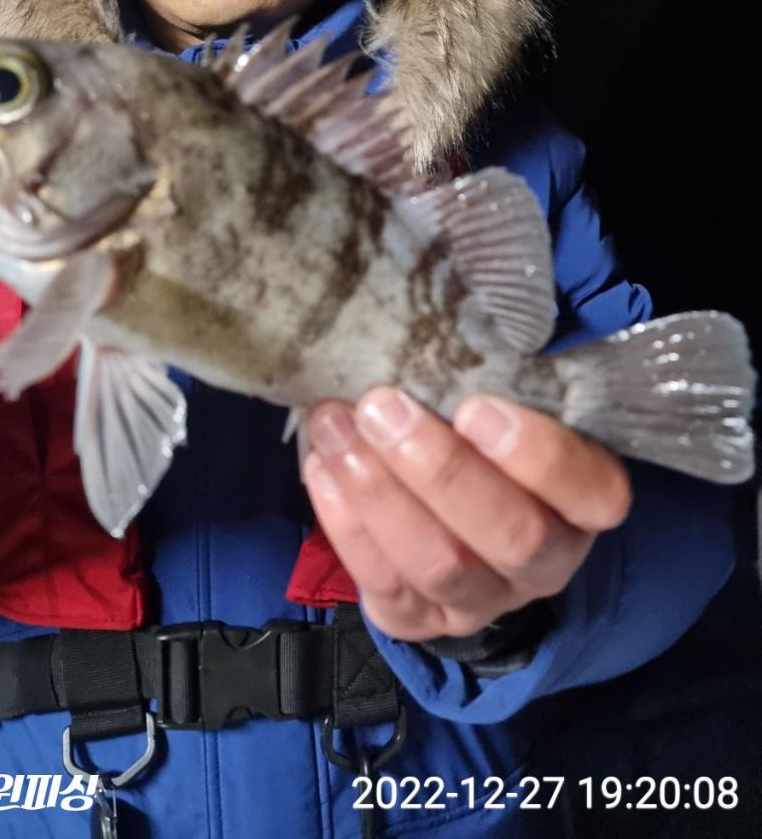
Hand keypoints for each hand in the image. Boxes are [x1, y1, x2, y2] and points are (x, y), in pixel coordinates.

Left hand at [302, 387, 631, 641]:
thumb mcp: (499, 393)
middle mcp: (545, 560)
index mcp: (582, 500)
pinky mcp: (421, 619)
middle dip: (440, 470)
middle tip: (381, 407)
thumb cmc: (472, 424)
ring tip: (334, 426)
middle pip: (511, 535)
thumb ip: (486, 366)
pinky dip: (348, 526)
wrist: (442, 504)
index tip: (474, 406)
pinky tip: (323, 468)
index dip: (538, 455)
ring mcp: (484, 598)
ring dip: (379, 493)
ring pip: (441, 566)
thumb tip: (442, 294)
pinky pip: (385, 586)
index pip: (591, 491)